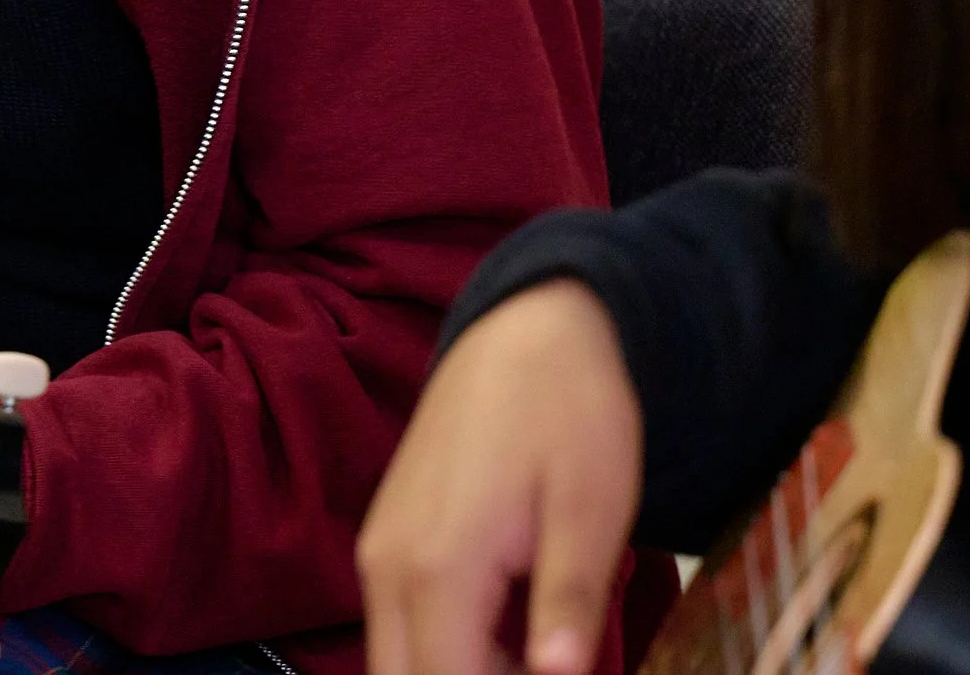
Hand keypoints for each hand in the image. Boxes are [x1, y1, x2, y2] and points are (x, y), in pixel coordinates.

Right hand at [358, 280, 642, 674]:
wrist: (526, 328)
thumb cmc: (567, 411)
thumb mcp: (590, 510)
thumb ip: (566, 605)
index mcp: (438, 565)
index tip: (560, 672)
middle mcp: (388, 566)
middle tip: (545, 667)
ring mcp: (380, 551)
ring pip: (396, 660)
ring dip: (460, 671)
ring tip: (534, 654)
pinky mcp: (387, 539)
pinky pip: (400, 625)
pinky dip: (448, 648)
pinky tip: (512, 634)